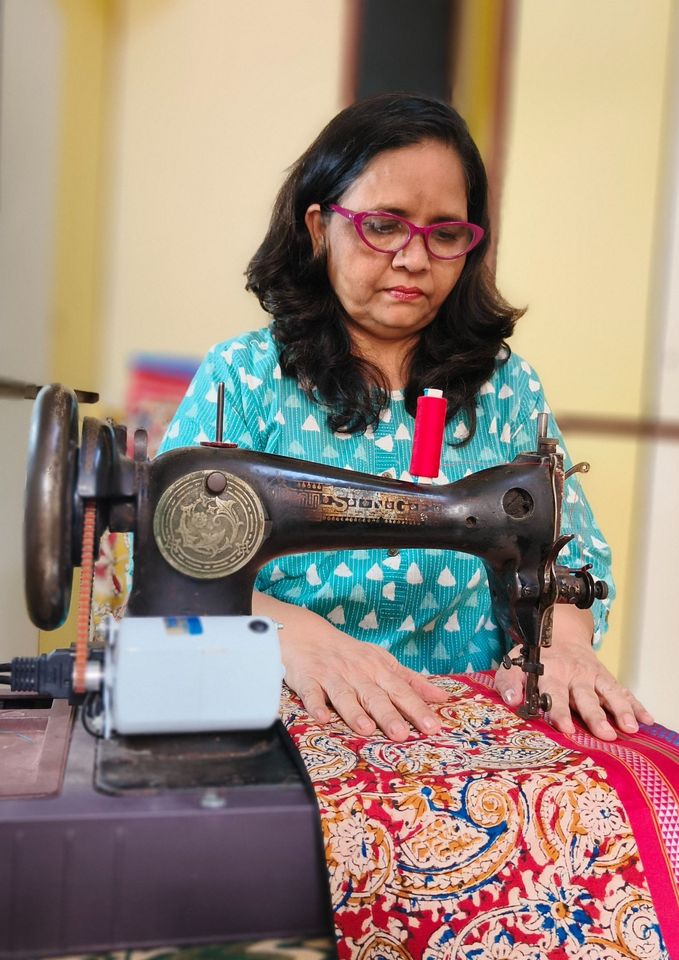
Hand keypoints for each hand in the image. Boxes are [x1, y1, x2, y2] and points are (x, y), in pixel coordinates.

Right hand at [253, 590, 447, 739]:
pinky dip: (316, 705)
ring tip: (366, 729)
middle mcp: (357, 672)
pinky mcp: (307, 679)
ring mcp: (331, 676)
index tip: (433, 727)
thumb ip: (411, 681)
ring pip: (344, 696)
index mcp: (379, 668)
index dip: (417, 708)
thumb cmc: (351, 655)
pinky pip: (311, 693)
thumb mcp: (383, 662)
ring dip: (355, 712)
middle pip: (375, 695)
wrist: (307, 635)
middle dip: (389, 715)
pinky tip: (322, 718)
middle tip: (402, 735)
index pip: (401, 690)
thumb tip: (442, 698)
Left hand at [493, 605, 653, 739]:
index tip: (567, 728)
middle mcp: (574, 674)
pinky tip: (646, 720)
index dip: (559, 712)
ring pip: (609, 692)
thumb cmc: (535, 657)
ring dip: (621, 709)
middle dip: (596, 716)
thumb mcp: (515, 664)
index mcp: (551, 673)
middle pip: (586, 697)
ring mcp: (593, 675)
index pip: (555, 695)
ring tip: (631, 727)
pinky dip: (636, 704)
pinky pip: (623, 691)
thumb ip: (508, 682)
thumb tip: (510, 700)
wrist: (559, 632)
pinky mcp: (606, 677)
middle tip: (606, 734)